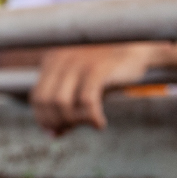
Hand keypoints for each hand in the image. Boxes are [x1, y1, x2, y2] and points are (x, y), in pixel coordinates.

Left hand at [31, 43, 156, 134]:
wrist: (139, 43)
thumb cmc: (111, 68)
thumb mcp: (83, 84)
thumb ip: (66, 105)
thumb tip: (52, 135)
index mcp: (54, 60)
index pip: (37, 97)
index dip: (43, 118)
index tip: (55, 131)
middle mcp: (62, 59)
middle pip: (45, 101)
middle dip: (56, 121)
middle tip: (71, 130)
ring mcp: (79, 63)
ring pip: (62, 103)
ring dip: (73, 121)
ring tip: (89, 123)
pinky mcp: (98, 68)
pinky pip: (87, 101)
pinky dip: (91, 118)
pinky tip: (100, 124)